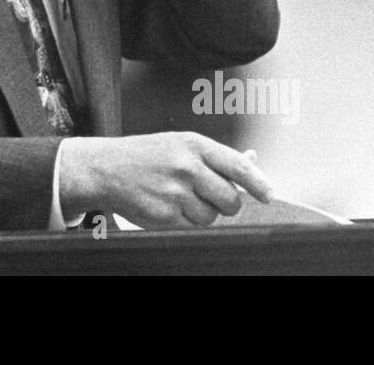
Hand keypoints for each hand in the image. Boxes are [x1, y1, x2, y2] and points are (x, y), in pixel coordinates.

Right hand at [59, 132, 274, 227]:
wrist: (104, 168)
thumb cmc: (146, 155)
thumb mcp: (179, 144)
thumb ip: (214, 156)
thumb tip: (252, 160)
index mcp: (193, 144)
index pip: (238, 166)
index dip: (258, 183)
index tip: (269, 195)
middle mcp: (186, 166)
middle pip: (230, 199)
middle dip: (225, 203)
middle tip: (207, 196)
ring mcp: (175, 192)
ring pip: (212, 217)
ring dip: (202, 213)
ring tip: (178, 197)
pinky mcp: (164, 216)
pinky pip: (192, 228)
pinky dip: (185, 223)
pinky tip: (168, 207)